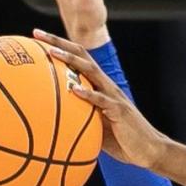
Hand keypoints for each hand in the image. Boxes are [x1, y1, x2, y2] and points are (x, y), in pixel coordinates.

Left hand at [32, 31, 165, 167]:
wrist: (149, 151)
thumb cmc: (123, 142)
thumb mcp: (97, 127)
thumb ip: (81, 119)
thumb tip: (55, 123)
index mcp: (100, 87)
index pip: (79, 60)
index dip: (60, 47)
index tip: (38, 40)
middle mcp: (106, 86)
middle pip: (81, 56)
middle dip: (58, 43)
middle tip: (36, 34)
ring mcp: (114, 96)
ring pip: (91, 71)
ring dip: (71, 61)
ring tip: (52, 53)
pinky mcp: (119, 110)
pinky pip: (101, 100)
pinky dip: (88, 93)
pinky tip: (74, 90)